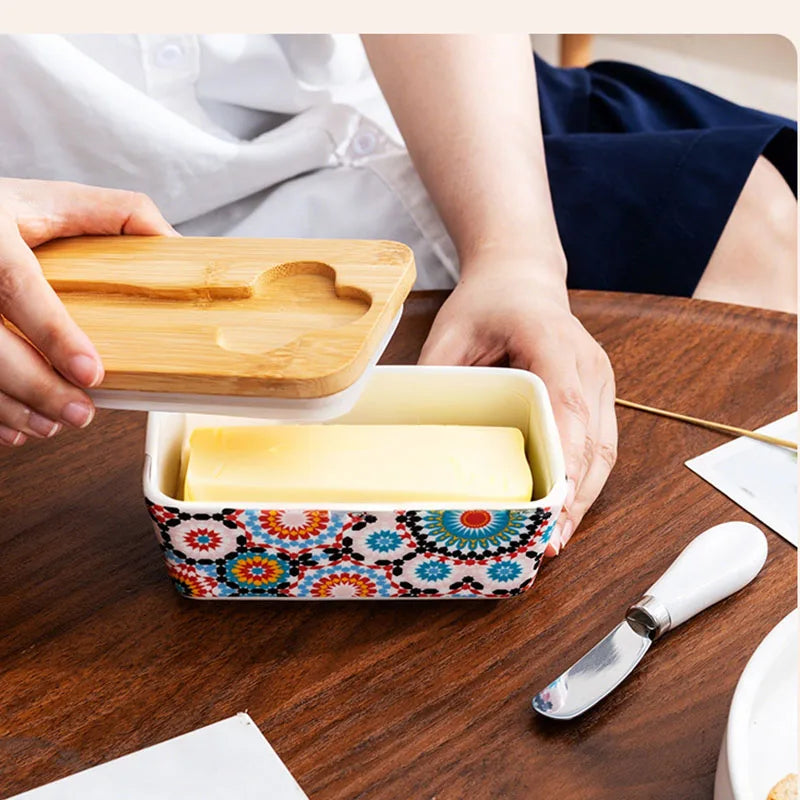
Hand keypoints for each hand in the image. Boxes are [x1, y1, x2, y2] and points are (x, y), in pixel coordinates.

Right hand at [0, 178, 174, 446]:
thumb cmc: (5, 211)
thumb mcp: (55, 199)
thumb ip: (117, 213)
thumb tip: (174, 243)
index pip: (18, 286)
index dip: (54, 334)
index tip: (92, 372)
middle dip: (37, 387)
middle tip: (82, 413)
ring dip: (12, 407)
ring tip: (53, 424)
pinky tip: (16, 427)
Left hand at [419, 258, 616, 554]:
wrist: (521, 279)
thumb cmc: (486, 303)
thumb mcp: (450, 331)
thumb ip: (437, 377)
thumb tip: (412, 435)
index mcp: (551, 338)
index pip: (566, 402)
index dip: (565, 456)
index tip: (556, 502)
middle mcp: (587, 363)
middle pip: (593, 438)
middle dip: (576, 495)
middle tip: (550, 541)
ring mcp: (599, 380)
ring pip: (603, 449)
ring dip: (584, 497)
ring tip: (557, 539)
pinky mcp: (596, 395)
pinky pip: (599, 445)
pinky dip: (584, 482)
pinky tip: (564, 511)